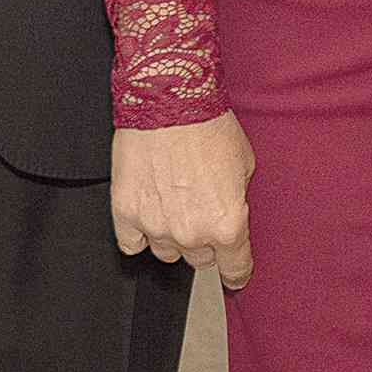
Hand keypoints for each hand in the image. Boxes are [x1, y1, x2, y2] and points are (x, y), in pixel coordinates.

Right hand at [111, 113, 256, 289]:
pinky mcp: (126, 213)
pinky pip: (132, 243)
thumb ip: (236, 201)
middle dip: (204, 241)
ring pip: (166, 252)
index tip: (234, 271)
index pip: (235, 269)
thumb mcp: (244, 165)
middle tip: (201, 211)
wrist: (168, 100)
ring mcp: (156, 226)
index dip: (236, 271)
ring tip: (172, 203)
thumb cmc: (208, 125)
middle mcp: (192, 233)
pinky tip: (147, 212)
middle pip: (200, 259)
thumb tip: (228, 213)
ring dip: (172, 235)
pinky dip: (139, 233)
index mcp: (228, 225)